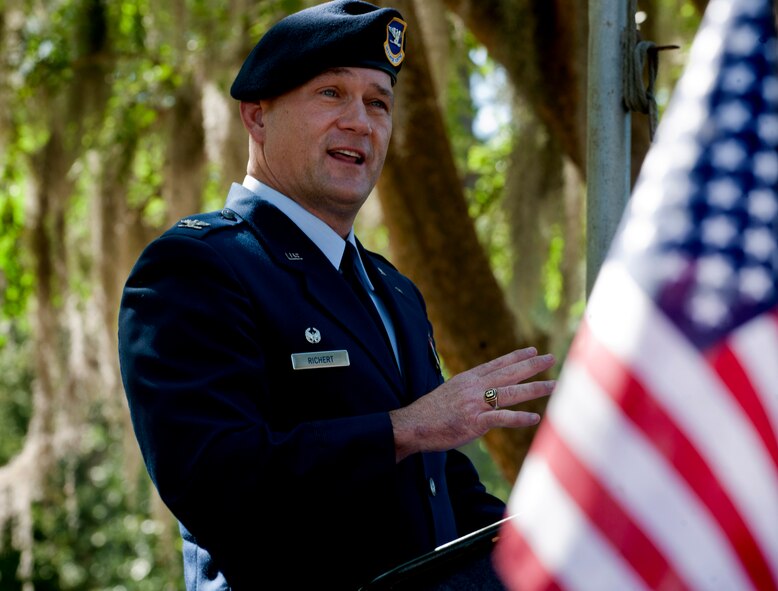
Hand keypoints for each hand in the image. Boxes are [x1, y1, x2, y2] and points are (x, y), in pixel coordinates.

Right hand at [389, 347, 555, 461]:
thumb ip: (469, 393)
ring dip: (534, 388)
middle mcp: (474, 387)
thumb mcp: (450, 394)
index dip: (516, 357)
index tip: (532, 351)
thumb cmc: (430, 413)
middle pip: (509, 373)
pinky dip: (519, 418)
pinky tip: (535, 418)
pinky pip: (502, 418)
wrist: (412, 425)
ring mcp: (475, 403)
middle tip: (551, 358)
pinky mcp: (474, 421)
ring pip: (511, 392)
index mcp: (468, 379)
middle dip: (532, 365)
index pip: (497, 364)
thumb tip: (483, 397)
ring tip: (553, 385)